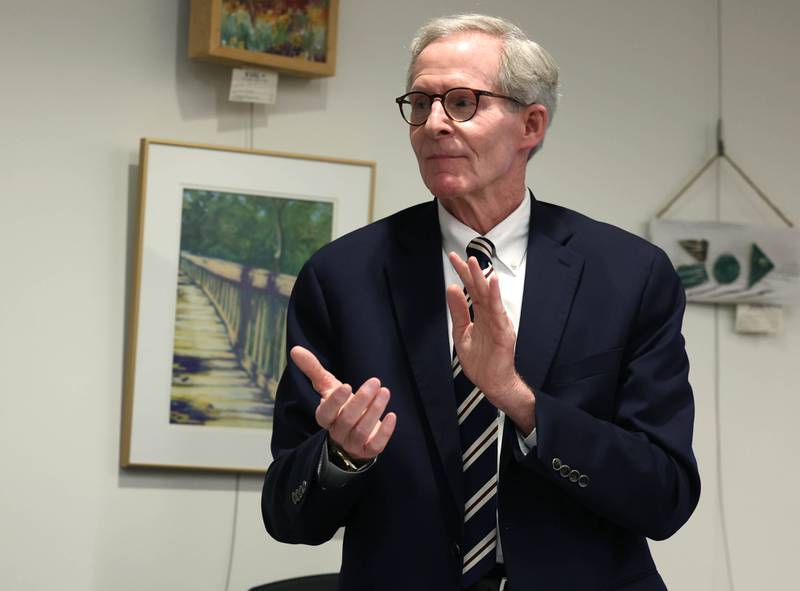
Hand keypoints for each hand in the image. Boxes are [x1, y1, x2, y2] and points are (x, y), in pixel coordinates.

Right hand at [290, 346, 396, 460]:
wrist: (352, 433)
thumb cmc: (339, 405)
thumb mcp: (327, 387)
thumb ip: (313, 369)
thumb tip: (295, 349)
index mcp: (324, 417)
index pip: (326, 412)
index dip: (336, 401)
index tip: (347, 386)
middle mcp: (336, 432)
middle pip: (347, 420)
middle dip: (362, 400)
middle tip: (375, 381)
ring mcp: (352, 444)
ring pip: (361, 431)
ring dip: (375, 411)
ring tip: (384, 392)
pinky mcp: (368, 451)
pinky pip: (375, 446)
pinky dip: (385, 432)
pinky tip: (392, 415)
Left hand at [447, 253, 534, 433]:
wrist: (492, 383)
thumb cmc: (480, 362)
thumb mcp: (461, 333)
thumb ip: (458, 312)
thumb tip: (451, 289)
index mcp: (481, 315)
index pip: (471, 290)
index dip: (463, 274)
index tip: (453, 258)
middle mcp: (491, 315)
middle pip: (480, 289)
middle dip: (471, 272)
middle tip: (463, 255)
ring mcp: (498, 322)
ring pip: (490, 297)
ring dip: (483, 279)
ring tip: (475, 263)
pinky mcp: (504, 332)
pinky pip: (499, 311)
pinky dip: (496, 296)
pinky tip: (493, 283)